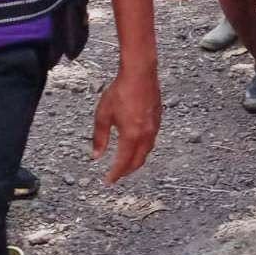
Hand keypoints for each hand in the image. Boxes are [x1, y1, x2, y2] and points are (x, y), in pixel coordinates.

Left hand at [91, 65, 160, 183]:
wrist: (140, 74)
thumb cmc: (121, 91)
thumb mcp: (103, 115)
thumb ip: (100, 138)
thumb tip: (96, 155)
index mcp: (131, 135)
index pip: (123, 162)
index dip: (115, 174)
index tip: (109, 180)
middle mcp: (146, 134)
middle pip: (138, 161)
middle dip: (127, 171)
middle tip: (117, 175)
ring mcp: (154, 127)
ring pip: (147, 151)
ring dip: (136, 160)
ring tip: (127, 163)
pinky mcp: (158, 120)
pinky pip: (152, 141)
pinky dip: (143, 148)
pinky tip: (137, 145)